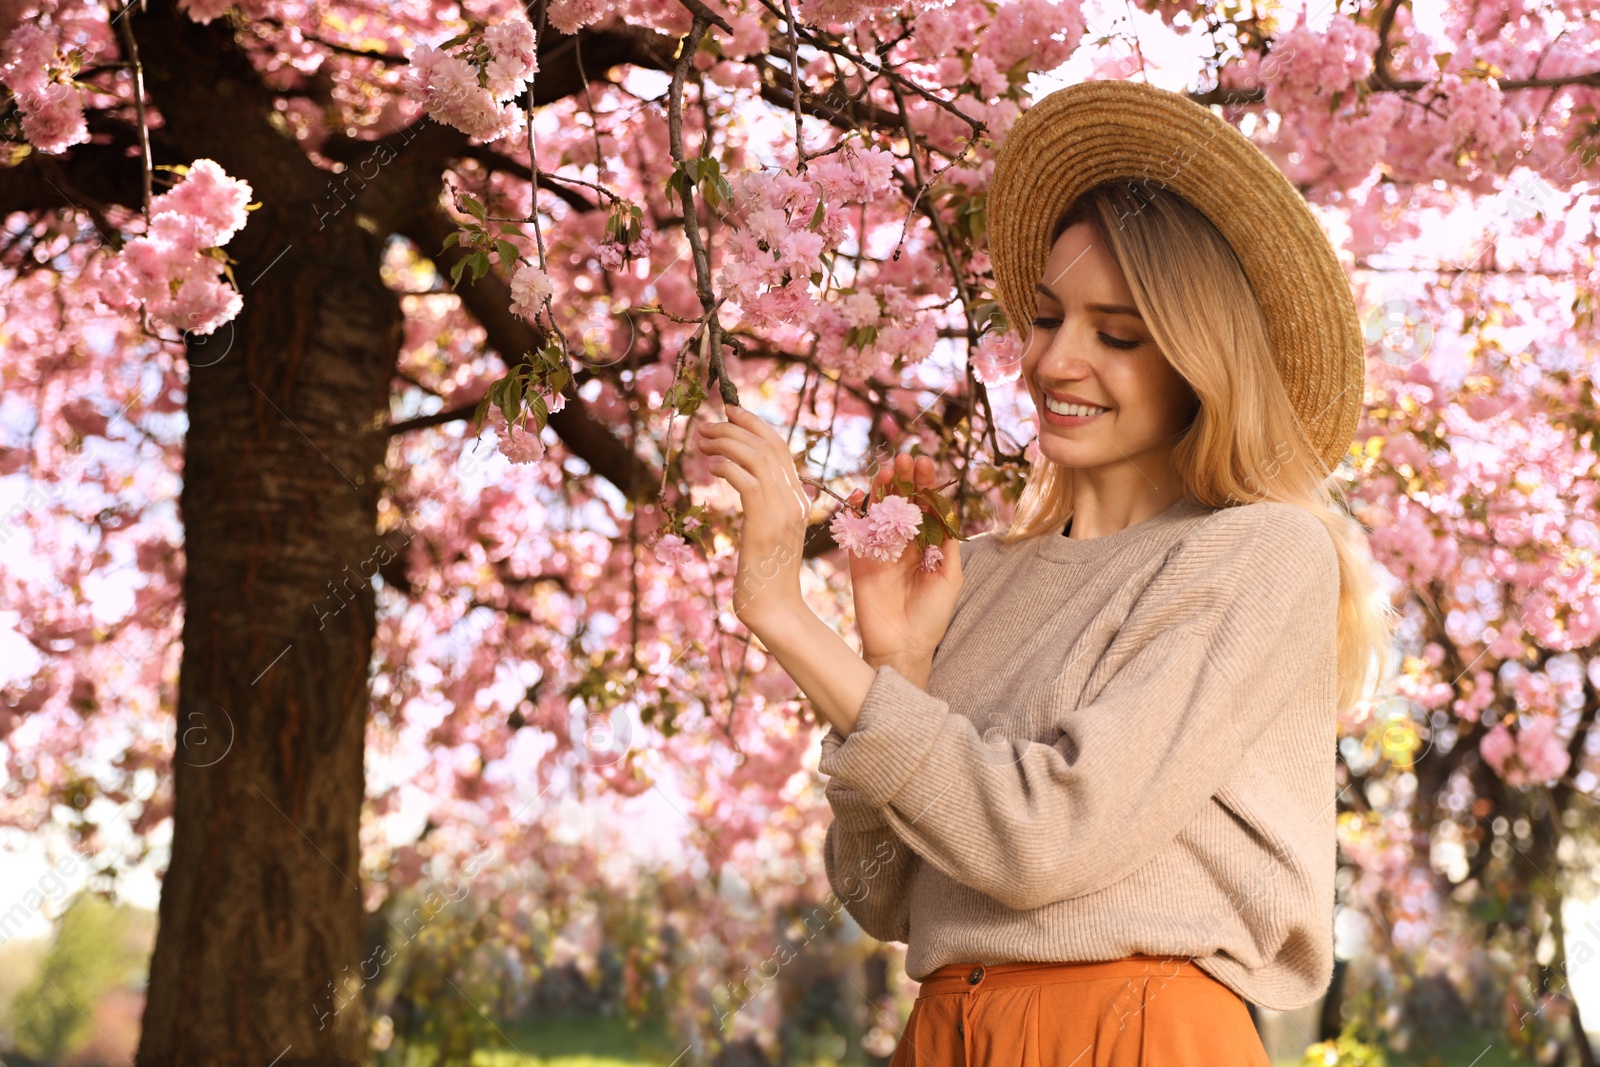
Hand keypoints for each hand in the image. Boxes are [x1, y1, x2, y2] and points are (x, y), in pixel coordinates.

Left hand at [693, 404, 808, 626]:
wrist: (774, 608)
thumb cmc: (764, 574)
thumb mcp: (766, 531)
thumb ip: (763, 504)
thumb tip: (744, 480)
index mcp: (799, 498)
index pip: (780, 447)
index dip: (754, 424)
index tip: (728, 412)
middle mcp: (796, 499)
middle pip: (769, 445)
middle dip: (734, 427)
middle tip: (705, 425)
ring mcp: (783, 511)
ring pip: (757, 458)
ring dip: (726, 442)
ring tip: (701, 441)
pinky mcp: (765, 525)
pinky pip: (747, 482)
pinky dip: (726, 467)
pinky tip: (709, 468)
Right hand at [845, 452, 962, 680]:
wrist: (902, 647)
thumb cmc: (932, 617)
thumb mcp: (950, 578)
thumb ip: (947, 545)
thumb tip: (948, 509)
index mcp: (926, 545)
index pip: (925, 506)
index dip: (925, 484)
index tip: (926, 464)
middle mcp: (902, 542)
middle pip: (901, 502)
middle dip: (904, 479)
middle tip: (906, 460)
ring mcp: (879, 549)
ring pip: (878, 510)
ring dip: (882, 488)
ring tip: (888, 471)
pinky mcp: (859, 559)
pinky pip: (855, 529)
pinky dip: (856, 510)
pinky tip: (861, 495)